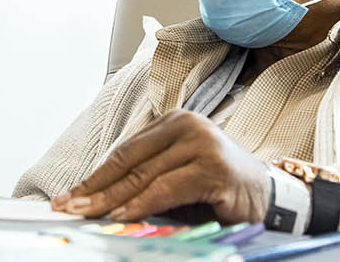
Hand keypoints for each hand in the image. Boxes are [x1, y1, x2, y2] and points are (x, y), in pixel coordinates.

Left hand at [51, 109, 269, 222]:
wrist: (271, 199)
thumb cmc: (218, 192)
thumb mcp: (174, 181)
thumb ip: (141, 184)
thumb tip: (93, 201)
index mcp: (173, 123)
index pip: (124, 152)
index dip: (94, 176)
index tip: (69, 196)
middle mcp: (187, 125)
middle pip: (129, 162)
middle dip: (95, 189)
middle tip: (68, 207)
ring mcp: (201, 143)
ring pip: (144, 176)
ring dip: (111, 200)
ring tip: (86, 214)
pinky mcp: (213, 166)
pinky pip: (165, 188)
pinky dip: (140, 204)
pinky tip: (120, 215)